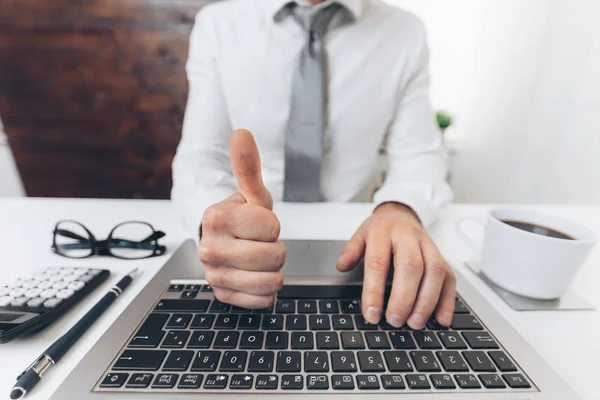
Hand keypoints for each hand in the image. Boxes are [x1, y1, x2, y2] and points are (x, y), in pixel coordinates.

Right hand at [198, 129, 285, 308]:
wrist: (222, 242)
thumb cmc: (242, 218)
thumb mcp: (250, 193)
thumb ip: (248, 165)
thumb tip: (242, 133)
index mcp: (216, 217)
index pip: (273, 227)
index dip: (273, 225)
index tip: (258, 224)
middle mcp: (210, 247)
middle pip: (275, 257)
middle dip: (276, 249)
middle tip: (260, 243)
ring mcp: (214, 274)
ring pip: (272, 281)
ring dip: (273, 271)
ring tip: (257, 259)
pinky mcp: (222, 296)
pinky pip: (264, 300)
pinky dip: (266, 290)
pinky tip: (253, 276)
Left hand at [337, 202, 455, 328]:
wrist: (402, 213)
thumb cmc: (381, 229)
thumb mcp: (360, 234)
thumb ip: (351, 251)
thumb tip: (342, 266)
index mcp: (383, 231)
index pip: (378, 262)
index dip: (374, 290)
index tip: (372, 314)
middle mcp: (408, 236)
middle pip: (410, 266)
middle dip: (404, 297)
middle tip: (395, 320)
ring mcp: (429, 246)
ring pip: (434, 271)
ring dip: (427, 301)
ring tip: (415, 323)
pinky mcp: (443, 257)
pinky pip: (450, 277)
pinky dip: (447, 300)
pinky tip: (441, 319)